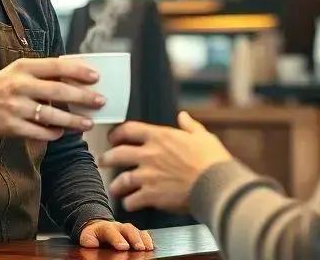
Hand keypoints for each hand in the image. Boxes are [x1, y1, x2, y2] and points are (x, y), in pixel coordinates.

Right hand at [0, 57, 105, 141]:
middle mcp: (19, 86)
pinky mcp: (10, 127)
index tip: (96, 76)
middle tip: (100, 101)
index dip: (78, 71)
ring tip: (87, 123)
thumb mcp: (17, 72)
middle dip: (83, 97)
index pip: (56, 66)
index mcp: (23, 68)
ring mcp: (14, 107)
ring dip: (73, 121)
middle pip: (58, 92)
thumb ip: (42, 72)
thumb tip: (76, 73)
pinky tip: (62, 133)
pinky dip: (54, 133)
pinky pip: (39, 132)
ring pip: (52, 116)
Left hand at [78, 220, 154, 250]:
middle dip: (134, 238)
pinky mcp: (134, 234)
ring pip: (137, 231)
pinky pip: (143, 234)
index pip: (111, 231)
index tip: (123, 246)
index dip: (117, 238)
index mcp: (105, 227)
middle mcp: (118, 227)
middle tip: (139, 248)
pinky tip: (151, 246)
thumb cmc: (93, 236)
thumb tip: (92, 243)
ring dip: (143, 239)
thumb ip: (89, 240)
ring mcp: (127, 230)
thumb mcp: (87, 237)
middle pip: (128, 229)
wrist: (98, 229)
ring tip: (147, 248)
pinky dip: (148, 239)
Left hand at [102, 112, 231, 213]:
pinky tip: (130, 204)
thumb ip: (190, 126)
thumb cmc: (212, 160)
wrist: (215, 184)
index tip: (113, 138)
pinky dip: (129, 203)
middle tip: (103, 161)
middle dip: (107, 158)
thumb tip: (183, 116)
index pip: (129, 129)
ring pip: (120, 180)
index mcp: (160, 137)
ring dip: (115, 185)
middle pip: (117, 154)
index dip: (117, 133)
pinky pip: (132, 200)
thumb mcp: (202, 136)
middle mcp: (149, 154)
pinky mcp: (151, 195)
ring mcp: (148, 175)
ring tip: (114, 188)